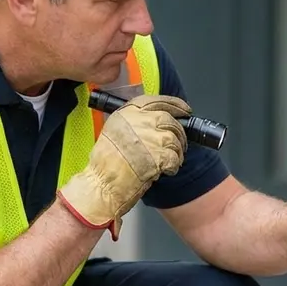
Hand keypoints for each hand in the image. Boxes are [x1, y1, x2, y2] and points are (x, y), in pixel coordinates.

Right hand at [57, 94, 191, 239]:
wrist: (103, 185)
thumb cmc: (105, 164)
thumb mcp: (115, 132)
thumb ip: (135, 123)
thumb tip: (155, 123)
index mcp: (128, 113)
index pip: (158, 101)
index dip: (175, 105)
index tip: (184, 110)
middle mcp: (140, 120)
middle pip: (170, 121)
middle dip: (177, 134)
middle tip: (177, 145)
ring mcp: (151, 136)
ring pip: (175, 139)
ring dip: (175, 152)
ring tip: (166, 162)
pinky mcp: (159, 154)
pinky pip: (175, 157)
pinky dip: (173, 166)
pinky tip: (164, 171)